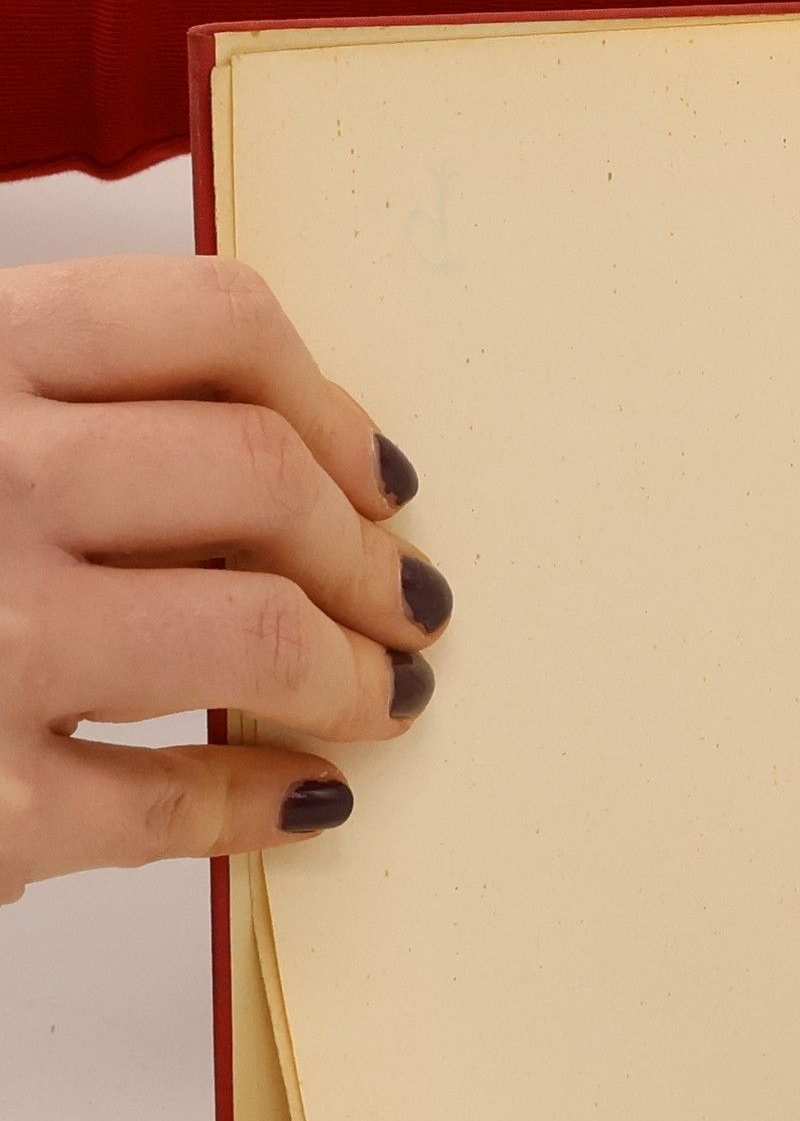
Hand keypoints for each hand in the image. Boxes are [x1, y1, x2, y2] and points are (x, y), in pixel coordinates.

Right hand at [0, 257, 451, 901]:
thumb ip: (67, 418)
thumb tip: (306, 474)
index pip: (213, 319)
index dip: (335, 404)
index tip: (385, 476)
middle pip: (262, 476)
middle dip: (371, 554)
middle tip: (410, 604)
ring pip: (256, 631)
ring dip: (357, 673)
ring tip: (385, 695)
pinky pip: (175, 799)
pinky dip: (265, 801)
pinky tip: (304, 797)